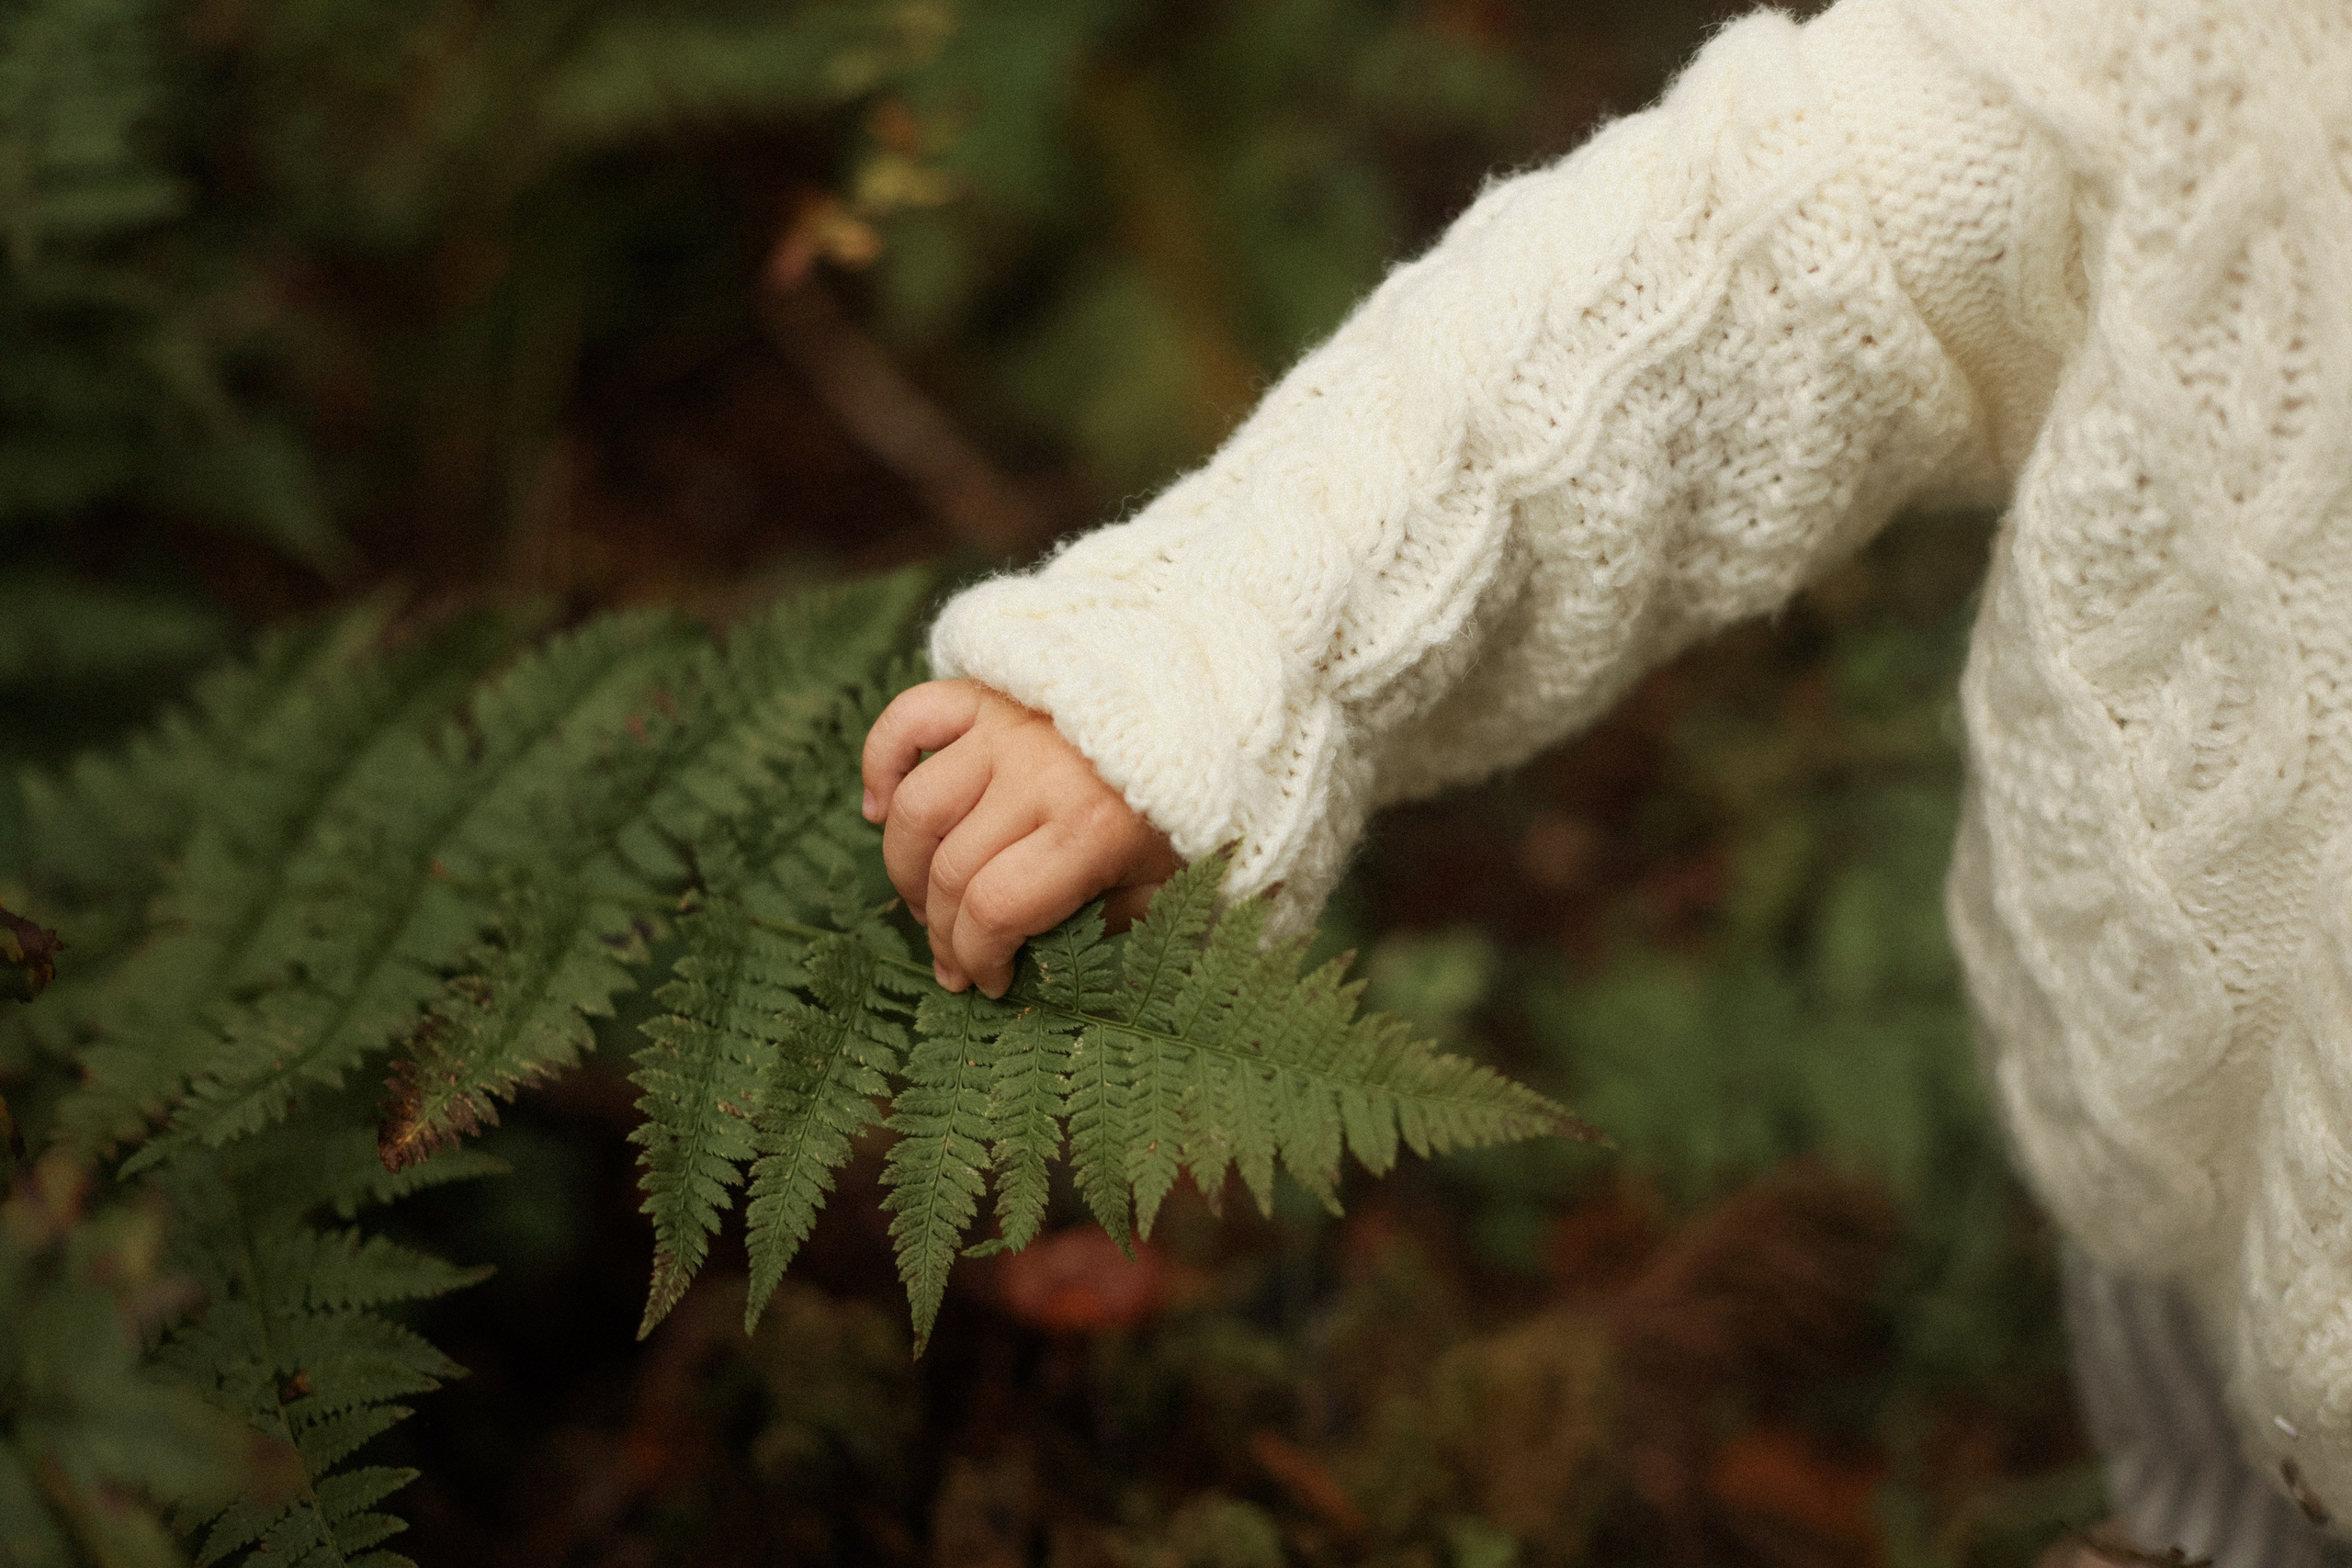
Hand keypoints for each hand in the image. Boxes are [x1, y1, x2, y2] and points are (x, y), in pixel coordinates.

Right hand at [861, 679, 1178, 996]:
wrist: (1212, 713)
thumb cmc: (1186, 812)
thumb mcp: (1161, 885)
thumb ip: (1096, 925)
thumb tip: (1021, 957)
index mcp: (1091, 828)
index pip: (995, 910)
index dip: (976, 958)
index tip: (987, 983)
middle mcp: (1040, 773)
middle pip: (951, 869)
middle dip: (942, 932)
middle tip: (955, 958)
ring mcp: (1007, 728)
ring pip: (916, 807)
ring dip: (904, 867)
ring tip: (925, 901)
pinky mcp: (988, 693)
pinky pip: (908, 720)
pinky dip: (879, 763)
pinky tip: (878, 811)